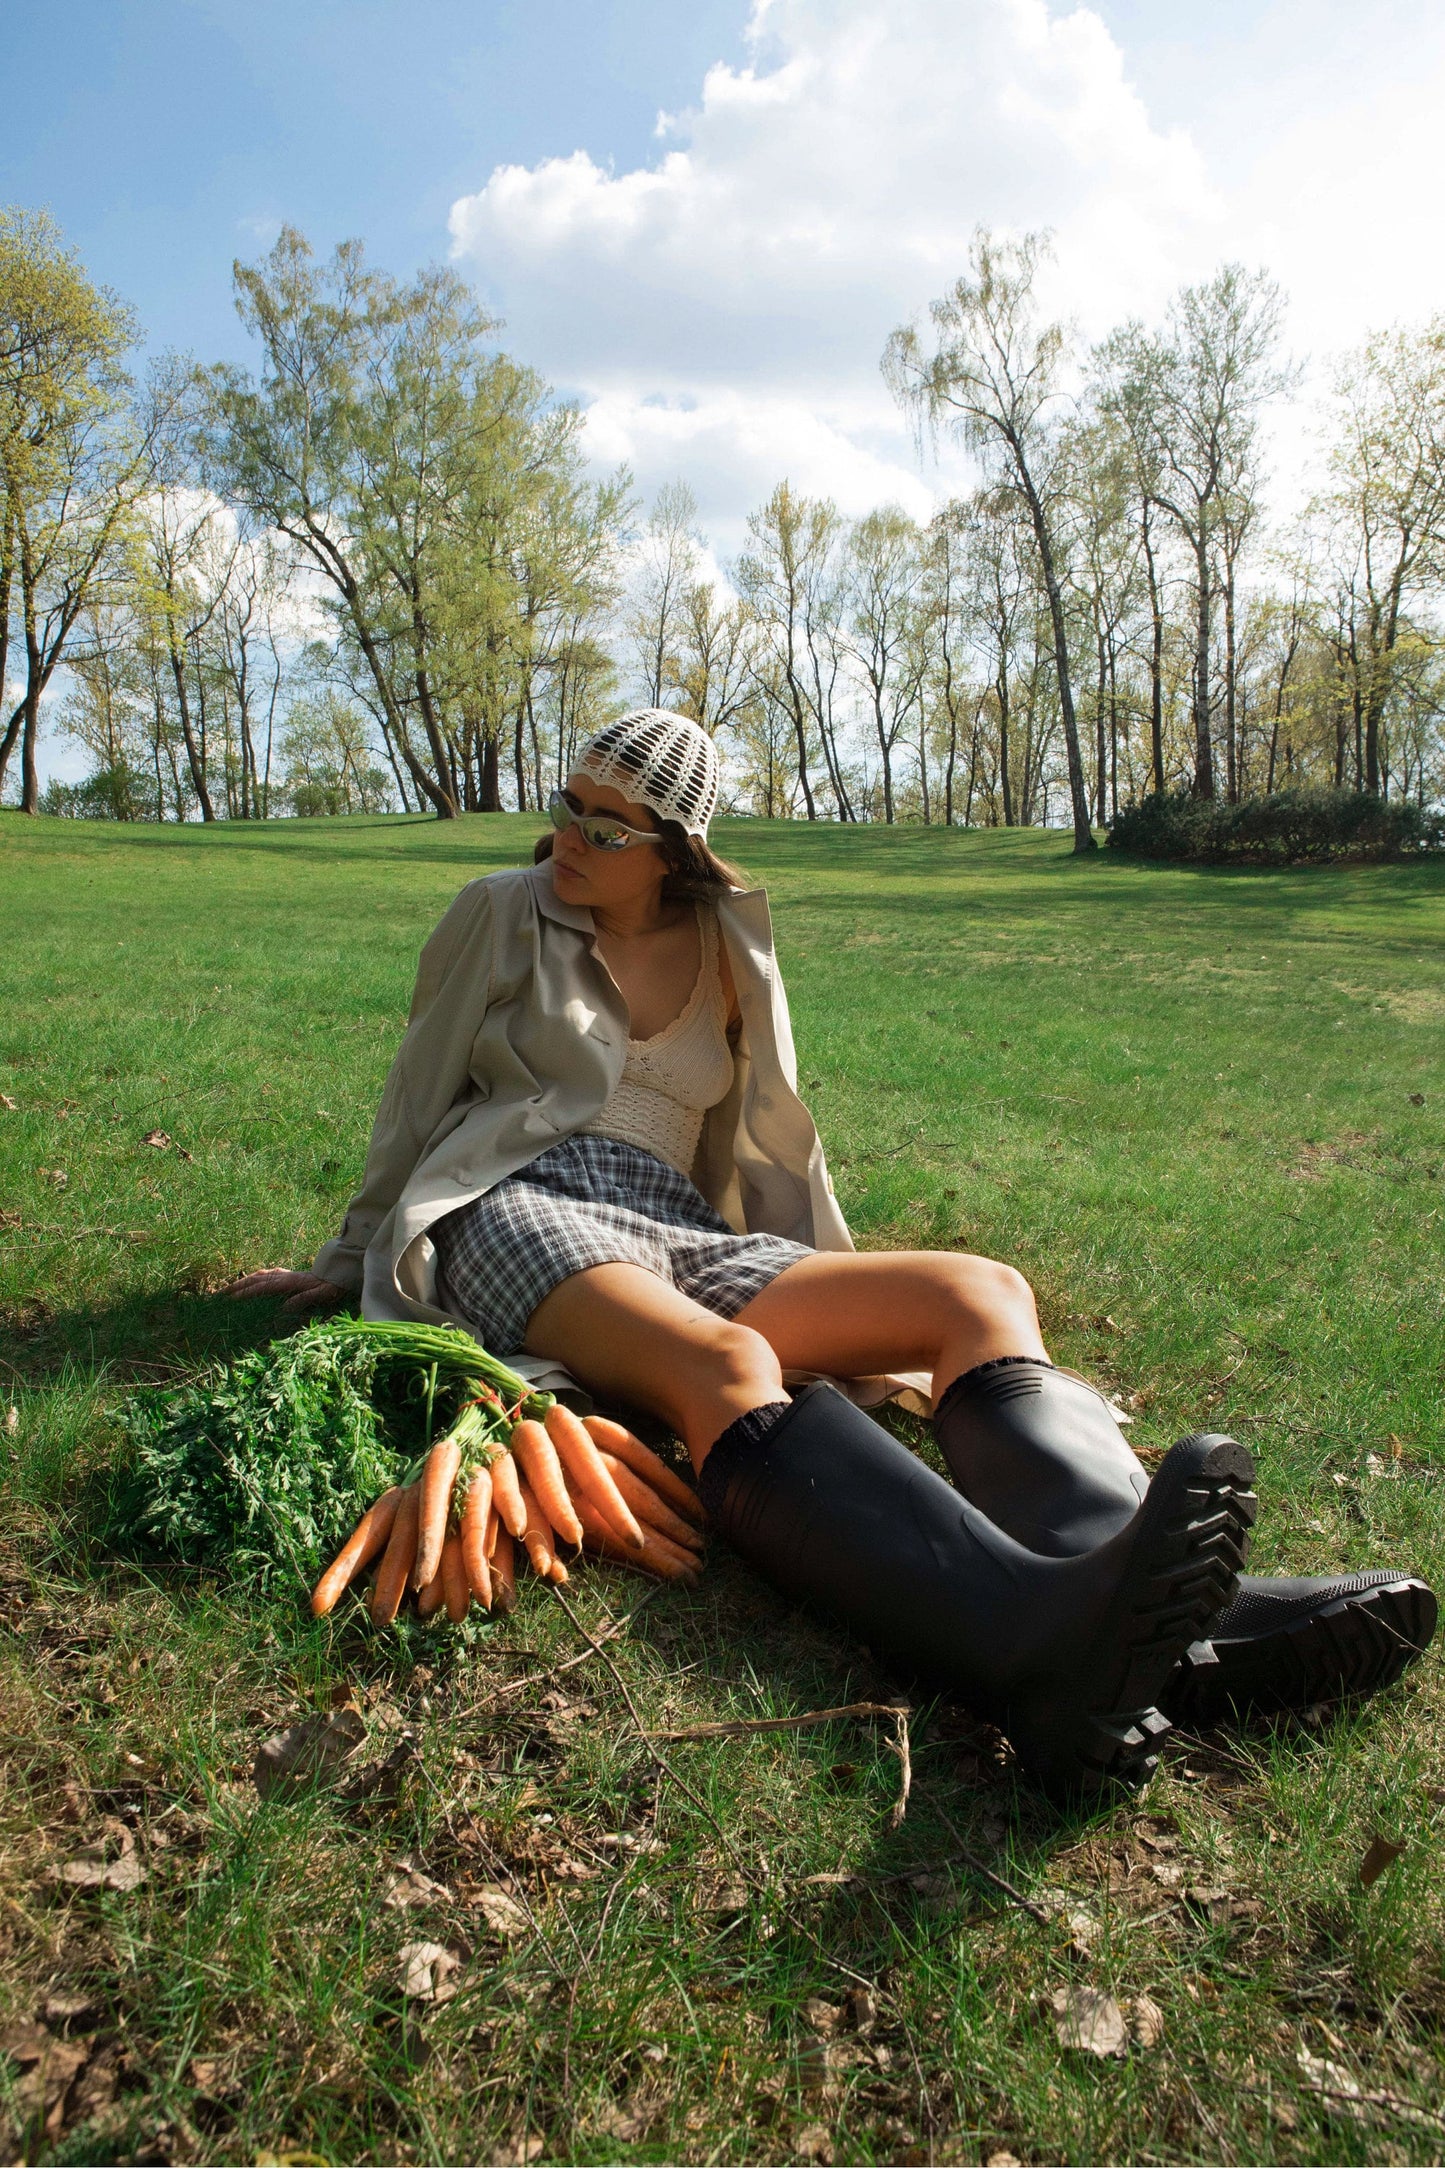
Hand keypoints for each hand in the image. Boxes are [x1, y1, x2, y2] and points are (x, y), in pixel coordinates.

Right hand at [223, 1267, 346, 1314]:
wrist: (339, 1273)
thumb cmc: (331, 1286)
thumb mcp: (322, 1295)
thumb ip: (304, 1300)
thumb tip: (284, 1308)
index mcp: (289, 1282)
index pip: (261, 1288)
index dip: (244, 1294)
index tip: (229, 1300)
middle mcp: (283, 1276)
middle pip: (254, 1280)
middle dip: (235, 1287)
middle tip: (218, 1296)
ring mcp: (284, 1274)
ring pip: (258, 1276)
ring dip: (242, 1282)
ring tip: (227, 1290)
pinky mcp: (287, 1274)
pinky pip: (265, 1275)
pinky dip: (253, 1278)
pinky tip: (249, 1282)